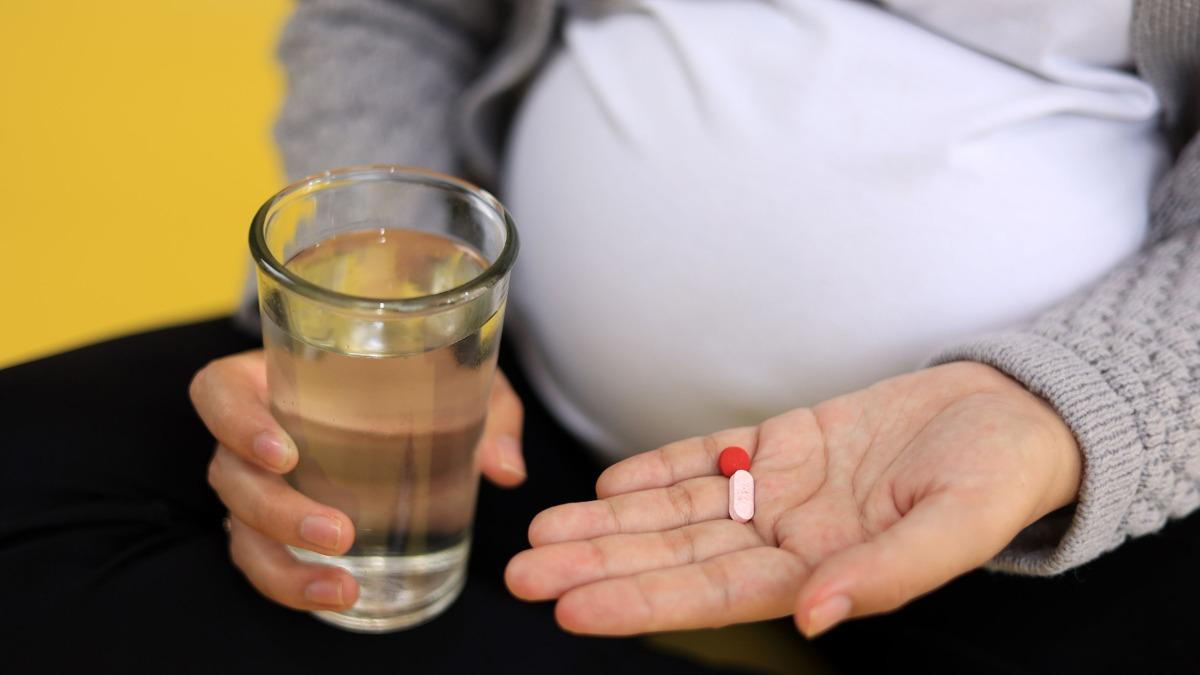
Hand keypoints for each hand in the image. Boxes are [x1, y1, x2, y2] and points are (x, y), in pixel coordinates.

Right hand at [189, 349, 524, 610]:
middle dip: (276, 512)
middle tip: (339, 533)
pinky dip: (294, 583)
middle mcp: (253, 432)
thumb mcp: (459, 376)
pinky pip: (264, 558)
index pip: (217, 392)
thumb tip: (506, 468)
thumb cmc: (421, 374)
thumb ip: (488, 410)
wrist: (418, 393)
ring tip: (342, 588)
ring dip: (282, 564)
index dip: (233, 422)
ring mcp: (260, 482)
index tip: (283, 452)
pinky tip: (342, 596)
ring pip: (240, 528)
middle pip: (229, 475)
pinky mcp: (277, 523)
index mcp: (275, 376)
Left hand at [505, 362, 1079, 636]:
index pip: (715, 595)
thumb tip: (815, 618)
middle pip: (676, 555)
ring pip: (678, 510)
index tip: (574, 609)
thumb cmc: (998, 474)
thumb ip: (887, 575)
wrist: (1014, 412)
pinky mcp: (782, 442)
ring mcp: (780, 489)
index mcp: (824, 569)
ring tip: (543, 534)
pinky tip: (609, 485)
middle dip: (601, 564)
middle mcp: (788, 536)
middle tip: (525, 573)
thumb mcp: (957, 526)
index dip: (643, 602)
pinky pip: (708, 457)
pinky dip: (658, 470)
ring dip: (611, 522)